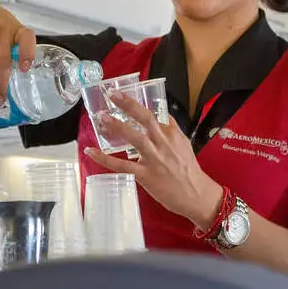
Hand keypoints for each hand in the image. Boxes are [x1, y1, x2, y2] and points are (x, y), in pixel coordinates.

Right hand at [0, 5, 36, 113]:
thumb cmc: (2, 30)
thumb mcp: (13, 34)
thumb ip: (18, 54)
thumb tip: (22, 89)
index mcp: (19, 31)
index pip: (26, 39)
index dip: (26, 53)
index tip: (25, 69)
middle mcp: (3, 31)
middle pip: (1, 61)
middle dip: (0, 85)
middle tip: (0, 103)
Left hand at [83, 91, 222, 228]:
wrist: (196, 195)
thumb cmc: (188, 170)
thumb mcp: (183, 144)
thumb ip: (171, 129)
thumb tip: (162, 115)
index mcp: (171, 133)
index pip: (153, 113)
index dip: (134, 102)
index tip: (119, 94)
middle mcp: (163, 143)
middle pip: (145, 119)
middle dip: (128, 104)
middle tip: (111, 93)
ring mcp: (154, 159)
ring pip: (135, 138)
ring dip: (117, 126)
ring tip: (102, 117)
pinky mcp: (145, 175)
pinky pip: (122, 165)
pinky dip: (104, 159)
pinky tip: (91, 152)